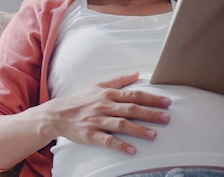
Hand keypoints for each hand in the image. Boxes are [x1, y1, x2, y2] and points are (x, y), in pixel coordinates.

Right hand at [43, 72, 170, 154]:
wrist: (57, 114)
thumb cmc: (80, 100)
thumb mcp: (99, 85)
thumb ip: (120, 80)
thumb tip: (137, 73)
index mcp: (109, 94)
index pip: (135, 95)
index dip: (152, 98)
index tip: (167, 102)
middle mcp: (105, 106)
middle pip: (131, 109)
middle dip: (150, 113)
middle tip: (166, 118)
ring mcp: (98, 121)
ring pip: (121, 125)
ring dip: (138, 130)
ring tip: (153, 134)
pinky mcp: (90, 135)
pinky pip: (107, 140)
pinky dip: (120, 145)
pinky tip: (132, 150)